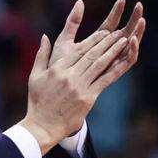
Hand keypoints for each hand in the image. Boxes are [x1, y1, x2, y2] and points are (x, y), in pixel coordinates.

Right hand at [21, 31, 130, 154]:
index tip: (104, 32)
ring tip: (123, 41)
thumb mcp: (35, 76)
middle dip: (106, 42)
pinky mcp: (88, 98)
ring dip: (112, 51)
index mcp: (57, 69)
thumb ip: (41, 55)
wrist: (42, 126)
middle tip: (118, 32)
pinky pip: (104, 81)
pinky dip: (115, 69)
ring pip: (99, 64)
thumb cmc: (37, 101)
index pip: (78, 50)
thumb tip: (45, 36)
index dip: (93, 40)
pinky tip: (122, 61)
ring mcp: (79, 87)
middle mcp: (69, 76)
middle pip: (91, 54)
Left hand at [49, 0, 144, 67]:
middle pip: (123, 33)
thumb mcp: (63, 42)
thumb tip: (79, 2)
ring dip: (136, 33)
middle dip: (132, 19)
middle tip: (140, 5)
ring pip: (128, 47)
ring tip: (142, 19)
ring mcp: (109, 64)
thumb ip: (72, 23)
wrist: (56, 92)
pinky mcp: (111, 75)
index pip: (109, 24)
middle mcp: (104, 54)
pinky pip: (125, 63)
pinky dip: (131, 51)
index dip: (116, 12)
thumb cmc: (57, 68)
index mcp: (93, 44)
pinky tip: (132, 38)